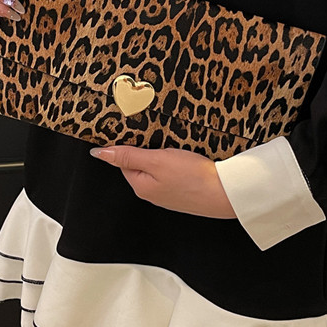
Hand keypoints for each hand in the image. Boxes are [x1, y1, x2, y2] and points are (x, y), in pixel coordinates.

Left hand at [89, 145, 236, 218]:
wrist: (227, 193)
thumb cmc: (193, 177)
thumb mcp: (156, 160)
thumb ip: (128, 155)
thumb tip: (99, 154)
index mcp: (141, 186)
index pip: (124, 161)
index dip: (132, 144)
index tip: (141, 132)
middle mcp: (152, 194)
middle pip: (142, 164)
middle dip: (150, 150)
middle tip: (163, 139)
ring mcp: (169, 195)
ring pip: (159, 169)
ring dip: (165, 156)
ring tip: (178, 148)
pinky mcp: (185, 192)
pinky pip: (174, 174)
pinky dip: (178, 164)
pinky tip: (188, 159)